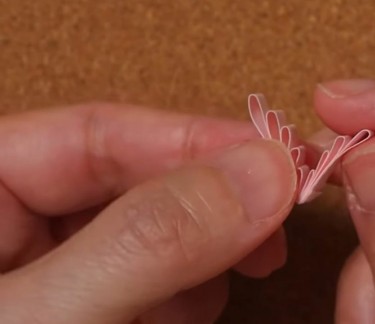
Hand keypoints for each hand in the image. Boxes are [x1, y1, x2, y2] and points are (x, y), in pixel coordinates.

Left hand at [0, 103, 295, 323]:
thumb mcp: (53, 317)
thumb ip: (147, 240)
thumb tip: (260, 171)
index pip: (93, 134)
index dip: (192, 138)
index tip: (274, 153)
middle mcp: (13, 230)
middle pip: (133, 180)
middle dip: (214, 195)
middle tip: (282, 205)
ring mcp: (52, 279)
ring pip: (152, 231)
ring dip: (211, 243)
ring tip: (253, 259)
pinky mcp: (87, 317)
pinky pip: (151, 283)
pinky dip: (192, 291)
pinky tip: (206, 302)